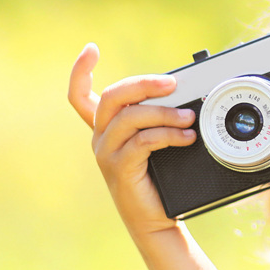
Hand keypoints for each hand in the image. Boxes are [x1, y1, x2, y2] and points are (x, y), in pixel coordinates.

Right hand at [68, 43, 198, 236]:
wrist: (156, 220)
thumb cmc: (158, 179)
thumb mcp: (156, 142)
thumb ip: (160, 119)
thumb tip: (184, 96)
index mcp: (106, 129)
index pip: (80, 96)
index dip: (80, 70)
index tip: (91, 49)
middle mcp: (101, 138)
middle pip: (112, 97)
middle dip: (144, 84)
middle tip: (173, 84)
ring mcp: (107, 155)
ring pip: (130, 118)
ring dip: (164, 113)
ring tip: (188, 118)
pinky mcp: (120, 169)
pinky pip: (141, 142)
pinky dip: (167, 135)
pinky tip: (186, 138)